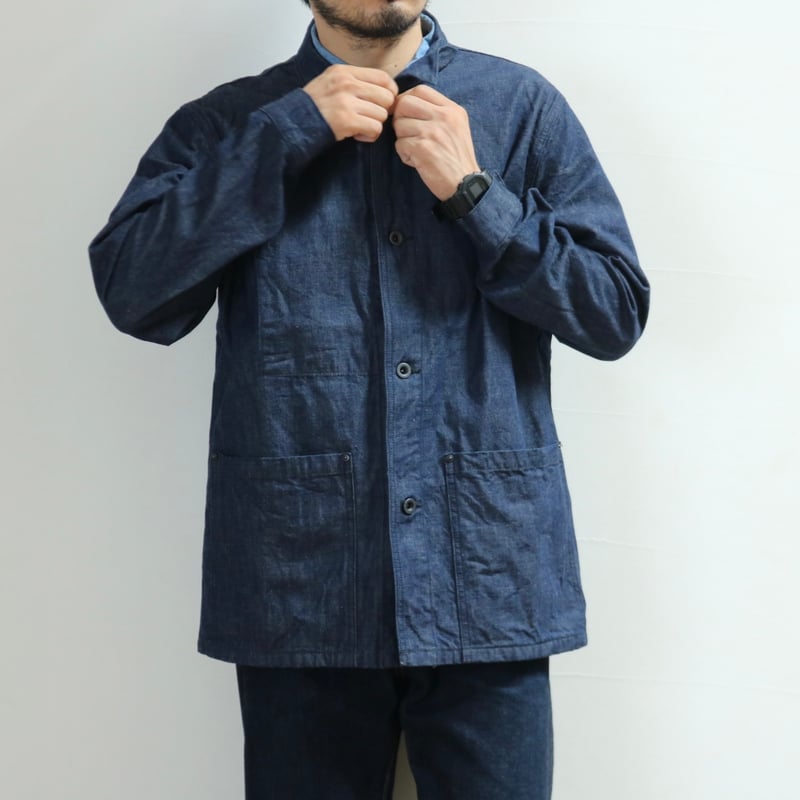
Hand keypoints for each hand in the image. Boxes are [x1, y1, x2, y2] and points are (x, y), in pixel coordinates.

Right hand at [303, 65, 398, 142]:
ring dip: (374, 124)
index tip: (383, 103)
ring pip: (382, 114)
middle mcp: (347, 83)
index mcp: (345, 71)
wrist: (294, 122)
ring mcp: (347, 101)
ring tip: (360, 126)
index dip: (389, 92)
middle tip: (370, 117)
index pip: (383, 77)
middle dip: (383, 111)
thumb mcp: (332, 82)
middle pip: (387, 96)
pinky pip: (375, 128)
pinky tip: (358, 135)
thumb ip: (355, 82)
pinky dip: (370, 135)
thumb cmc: (315, 106)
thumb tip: (384, 91)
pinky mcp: (347, 120)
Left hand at [393, 85, 479, 199]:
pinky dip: (405, 155)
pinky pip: (400, 144)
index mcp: (452, 109)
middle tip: (406, 134)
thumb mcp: (456, 128)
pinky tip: (417, 161)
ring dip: (402, 139)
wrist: (465, 185)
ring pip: (400, 125)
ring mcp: (434, 132)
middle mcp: (444, 117)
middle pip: (405, 103)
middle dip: (399, 118)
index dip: (406, 100)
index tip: (405, 114)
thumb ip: (436, 113)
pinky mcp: (424, 148)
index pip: (420, 90)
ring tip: (415, 150)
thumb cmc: (457, 158)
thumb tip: (406, 103)